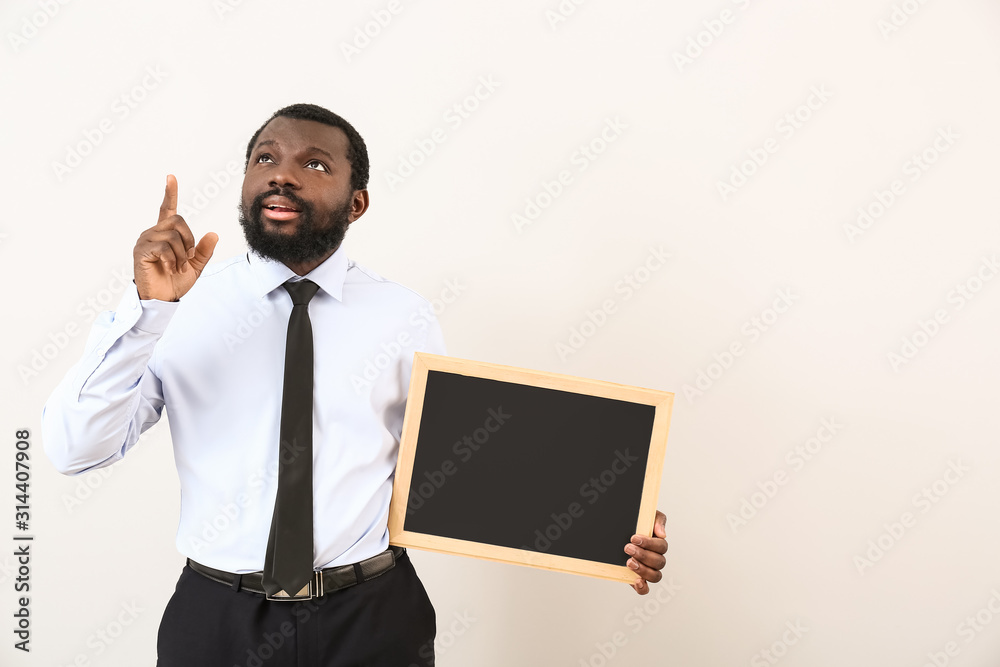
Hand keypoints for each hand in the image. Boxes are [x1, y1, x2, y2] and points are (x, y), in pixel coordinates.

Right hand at [133, 174, 217, 300]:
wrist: (163, 299)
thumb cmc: (175, 281)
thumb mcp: (196, 266)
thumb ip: (204, 250)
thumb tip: (213, 233)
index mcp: (165, 234)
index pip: (167, 209)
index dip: (170, 193)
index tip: (171, 177)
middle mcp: (153, 233)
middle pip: (178, 221)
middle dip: (189, 240)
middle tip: (188, 258)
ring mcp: (145, 241)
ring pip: (172, 235)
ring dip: (182, 254)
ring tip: (178, 267)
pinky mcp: (141, 251)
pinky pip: (163, 247)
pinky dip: (173, 259)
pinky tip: (170, 268)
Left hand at [625, 510, 666, 594]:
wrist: (619, 527)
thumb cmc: (637, 523)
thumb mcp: (647, 516)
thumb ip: (657, 520)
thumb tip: (662, 534)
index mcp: (658, 544)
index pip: (661, 547)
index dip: (649, 544)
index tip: (633, 538)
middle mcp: (655, 558)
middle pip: (659, 562)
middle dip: (643, 555)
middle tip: (627, 548)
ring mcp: (647, 569)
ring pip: (655, 576)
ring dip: (643, 570)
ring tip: (628, 562)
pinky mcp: (637, 578)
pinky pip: (645, 589)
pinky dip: (642, 588)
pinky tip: (636, 581)